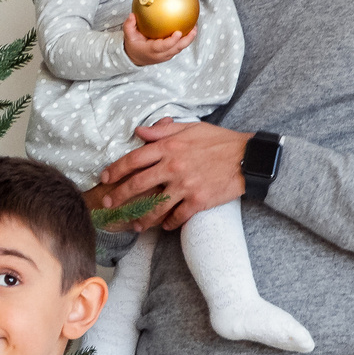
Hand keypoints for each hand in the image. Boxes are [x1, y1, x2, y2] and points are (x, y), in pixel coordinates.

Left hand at [88, 119, 251, 230]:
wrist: (249, 157)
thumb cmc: (219, 141)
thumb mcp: (191, 128)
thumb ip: (163, 130)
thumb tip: (139, 131)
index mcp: (169, 147)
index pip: (134, 159)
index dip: (115, 169)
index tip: (104, 177)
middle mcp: (173, 167)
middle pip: (138, 184)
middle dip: (119, 195)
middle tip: (108, 203)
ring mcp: (185, 185)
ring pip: (155, 205)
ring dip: (142, 217)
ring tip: (135, 224)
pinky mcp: (199, 201)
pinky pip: (178, 216)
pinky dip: (169, 223)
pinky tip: (165, 226)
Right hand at [121, 12, 195, 67]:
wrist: (134, 58)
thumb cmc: (133, 45)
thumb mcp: (128, 36)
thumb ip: (129, 26)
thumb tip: (132, 15)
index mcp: (152, 50)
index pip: (164, 47)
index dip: (172, 41)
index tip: (178, 32)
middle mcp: (161, 55)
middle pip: (177, 48)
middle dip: (187, 40)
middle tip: (194, 29)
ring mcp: (166, 55)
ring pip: (180, 48)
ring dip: (189, 39)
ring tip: (194, 27)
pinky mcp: (169, 53)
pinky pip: (179, 46)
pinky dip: (185, 39)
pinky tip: (188, 28)